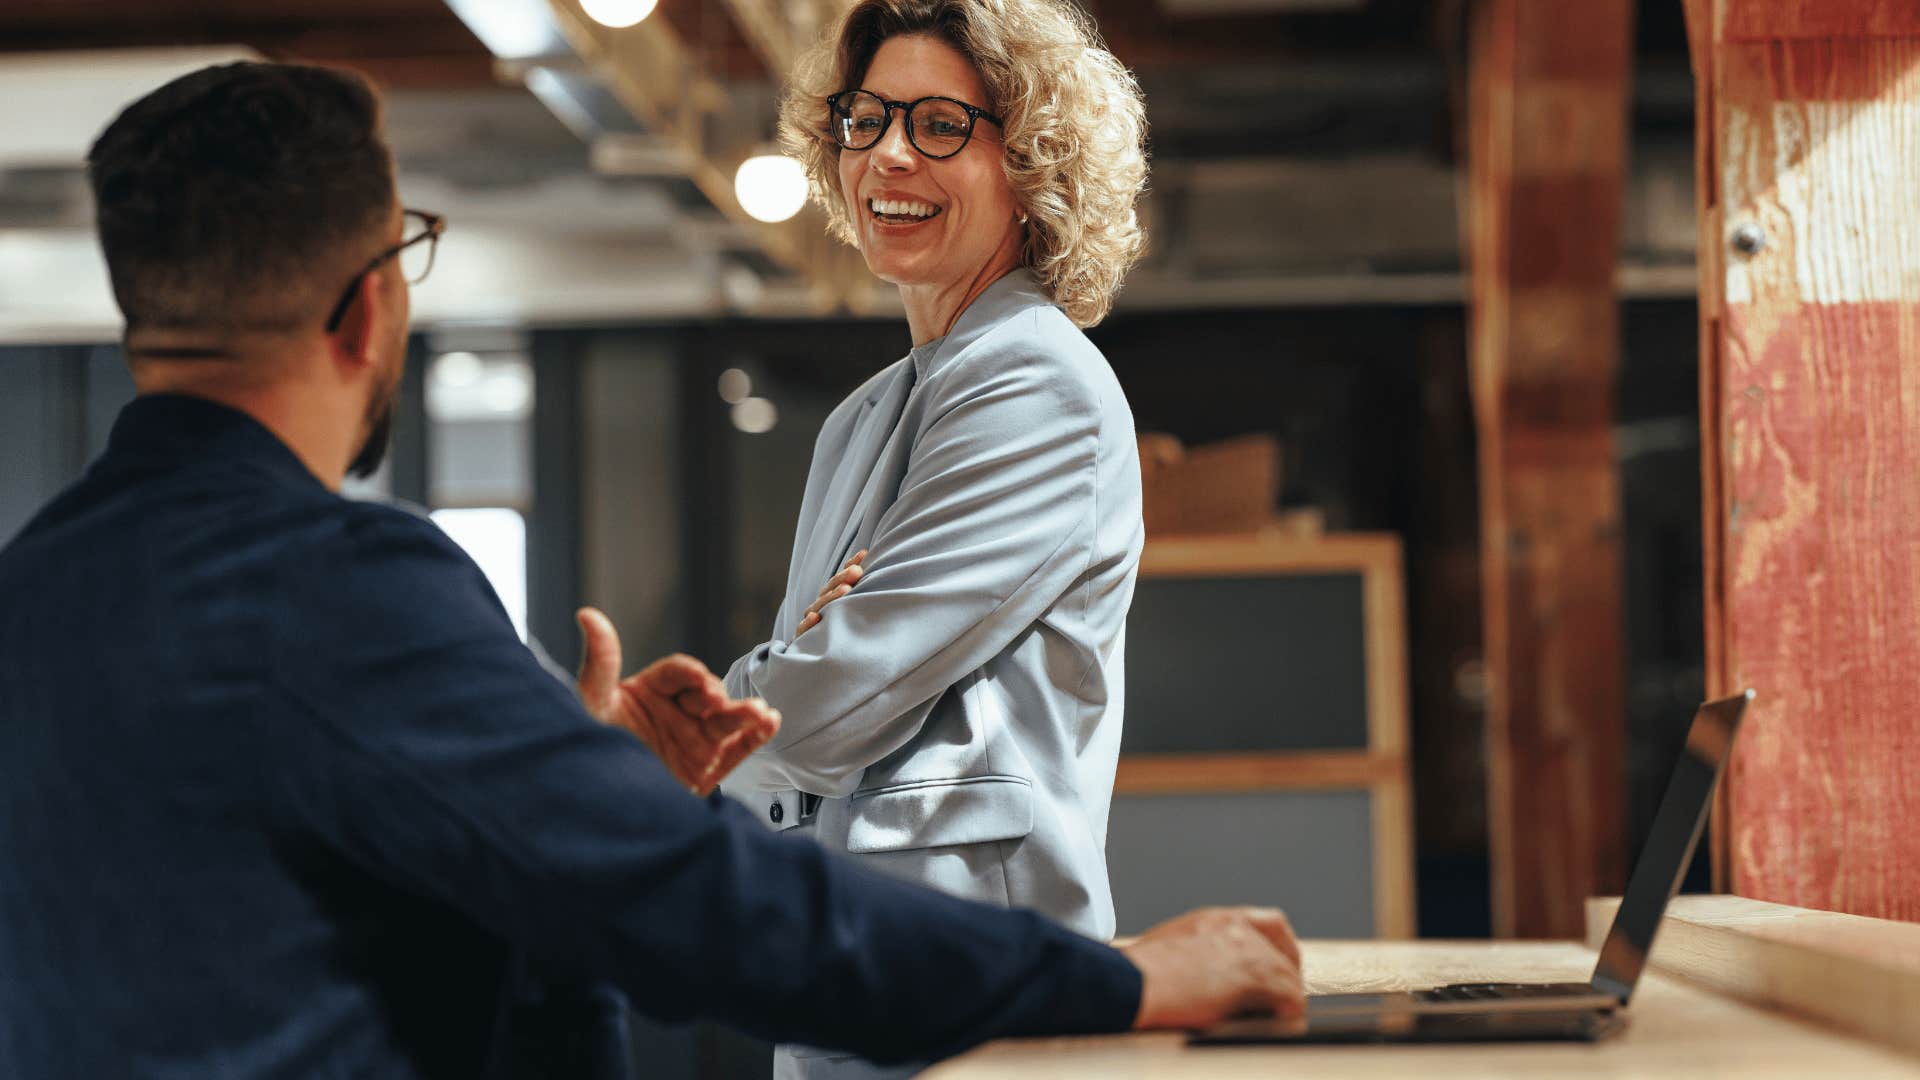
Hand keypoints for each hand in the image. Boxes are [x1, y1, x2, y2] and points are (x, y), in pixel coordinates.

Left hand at [575, 606, 780, 794]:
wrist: (592, 812)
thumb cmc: (584, 754)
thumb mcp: (590, 704)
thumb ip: (599, 663)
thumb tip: (588, 614)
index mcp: (647, 694)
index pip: (677, 673)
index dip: (690, 674)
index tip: (697, 681)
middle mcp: (674, 715)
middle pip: (706, 695)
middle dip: (716, 696)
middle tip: (715, 704)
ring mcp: (693, 742)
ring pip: (726, 721)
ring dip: (745, 713)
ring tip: (759, 713)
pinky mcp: (707, 770)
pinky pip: (738, 749)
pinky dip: (757, 736)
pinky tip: (770, 722)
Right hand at [795, 550, 865, 636]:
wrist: (819, 661)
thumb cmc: (838, 633)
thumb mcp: (847, 611)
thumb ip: (855, 589)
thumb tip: (868, 559)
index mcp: (829, 599)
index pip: (838, 579)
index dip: (849, 566)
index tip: (864, 555)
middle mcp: (819, 607)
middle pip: (828, 590)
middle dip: (843, 578)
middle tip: (857, 571)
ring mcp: (810, 622)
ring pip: (818, 607)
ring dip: (831, 597)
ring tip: (845, 590)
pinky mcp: (803, 639)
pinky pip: (803, 630)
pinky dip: (808, 624)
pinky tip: (815, 617)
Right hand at [1118, 907, 1305, 1029]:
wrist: (1131, 981)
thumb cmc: (1135, 973)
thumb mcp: (1170, 948)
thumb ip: (1196, 954)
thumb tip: (1201, 978)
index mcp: (1215, 920)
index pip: (1269, 922)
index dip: (1281, 947)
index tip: (1281, 964)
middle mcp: (1235, 928)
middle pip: (1283, 952)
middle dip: (1284, 978)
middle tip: (1280, 1001)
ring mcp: (1247, 950)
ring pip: (1289, 977)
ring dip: (1285, 998)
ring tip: (1276, 1018)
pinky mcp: (1254, 977)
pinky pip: (1291, 999)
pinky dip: (1289, 1013)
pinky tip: (1278, 1023)